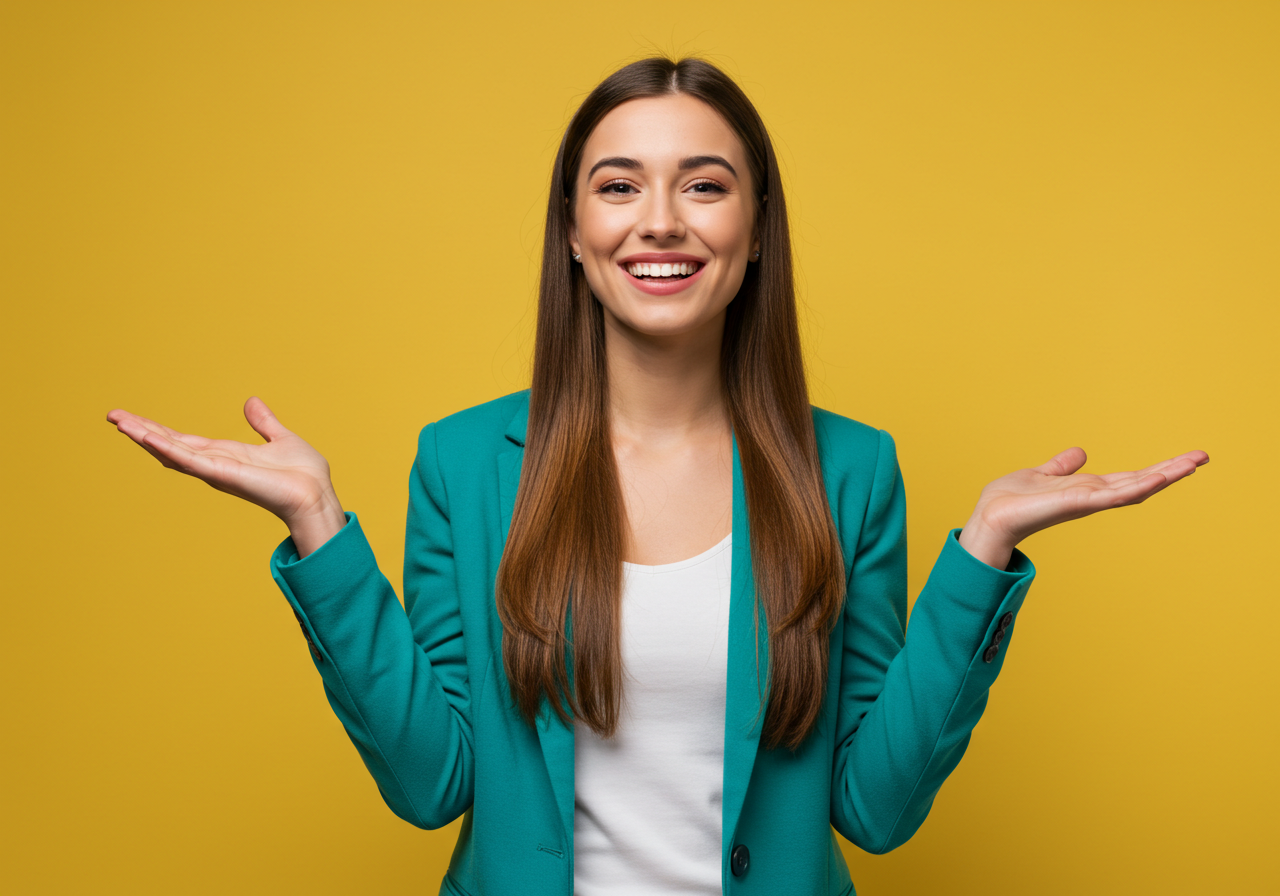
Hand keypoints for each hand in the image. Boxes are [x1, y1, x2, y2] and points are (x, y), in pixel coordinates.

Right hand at [106, 397, 345, 553]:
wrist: (316, 494)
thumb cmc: (303, 475)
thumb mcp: (279, 438)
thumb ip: (263, 423)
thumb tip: (252, 402)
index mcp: (226, 454)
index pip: (184, 440)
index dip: (158, 429)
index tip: (133, 418)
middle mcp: (215, 464)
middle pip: (169, 445)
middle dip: (141, 431)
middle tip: (112, 416)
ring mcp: (216, 470)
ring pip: (172, 452)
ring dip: (145, 437)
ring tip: (119, 422)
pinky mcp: (223, 475)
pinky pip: (190, 460)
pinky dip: (168, 448)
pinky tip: (147, 437)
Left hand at [958, 446, 1209, 569]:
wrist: (990, 517)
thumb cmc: (1010, 501)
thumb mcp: (1040, 474)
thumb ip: (1061, 467)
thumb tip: (1080, 453)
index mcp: (1087, 488)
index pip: (1130, 477)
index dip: (1157, 468)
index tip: (1186, 458)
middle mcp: (1093, 496)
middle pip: (1140, 482)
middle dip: (1172, 470)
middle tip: (1203, 457)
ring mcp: (1088, 502)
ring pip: (1134, 488)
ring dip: (1163, 476)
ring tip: (1192, 464)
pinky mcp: (1076, 504)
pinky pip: (1112, 496)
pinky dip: (1135, 487)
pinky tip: (1156, 478)